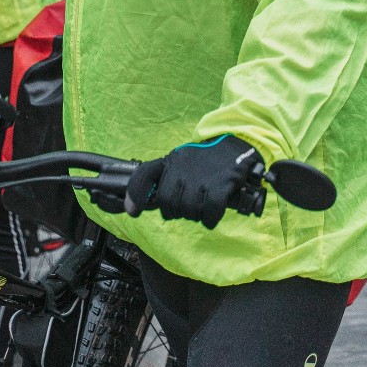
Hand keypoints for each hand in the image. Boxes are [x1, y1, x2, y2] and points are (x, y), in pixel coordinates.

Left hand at [124, 134, 262, 229]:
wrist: (235, 146)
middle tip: (185, 210)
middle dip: (176, 212)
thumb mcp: (181, 162)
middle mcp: (182, 168)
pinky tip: (211, 216)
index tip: (132, 212)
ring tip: (201, 209)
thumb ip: (167, 178)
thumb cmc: (205, 160)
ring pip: (188, 210)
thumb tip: (149, 202)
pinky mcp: (220, 185)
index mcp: (171, 161)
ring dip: (194, 215)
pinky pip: (209, 213)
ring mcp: (201, 177)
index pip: (145, 174)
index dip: (135, 194)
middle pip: (168, 203)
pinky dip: (210, 219)